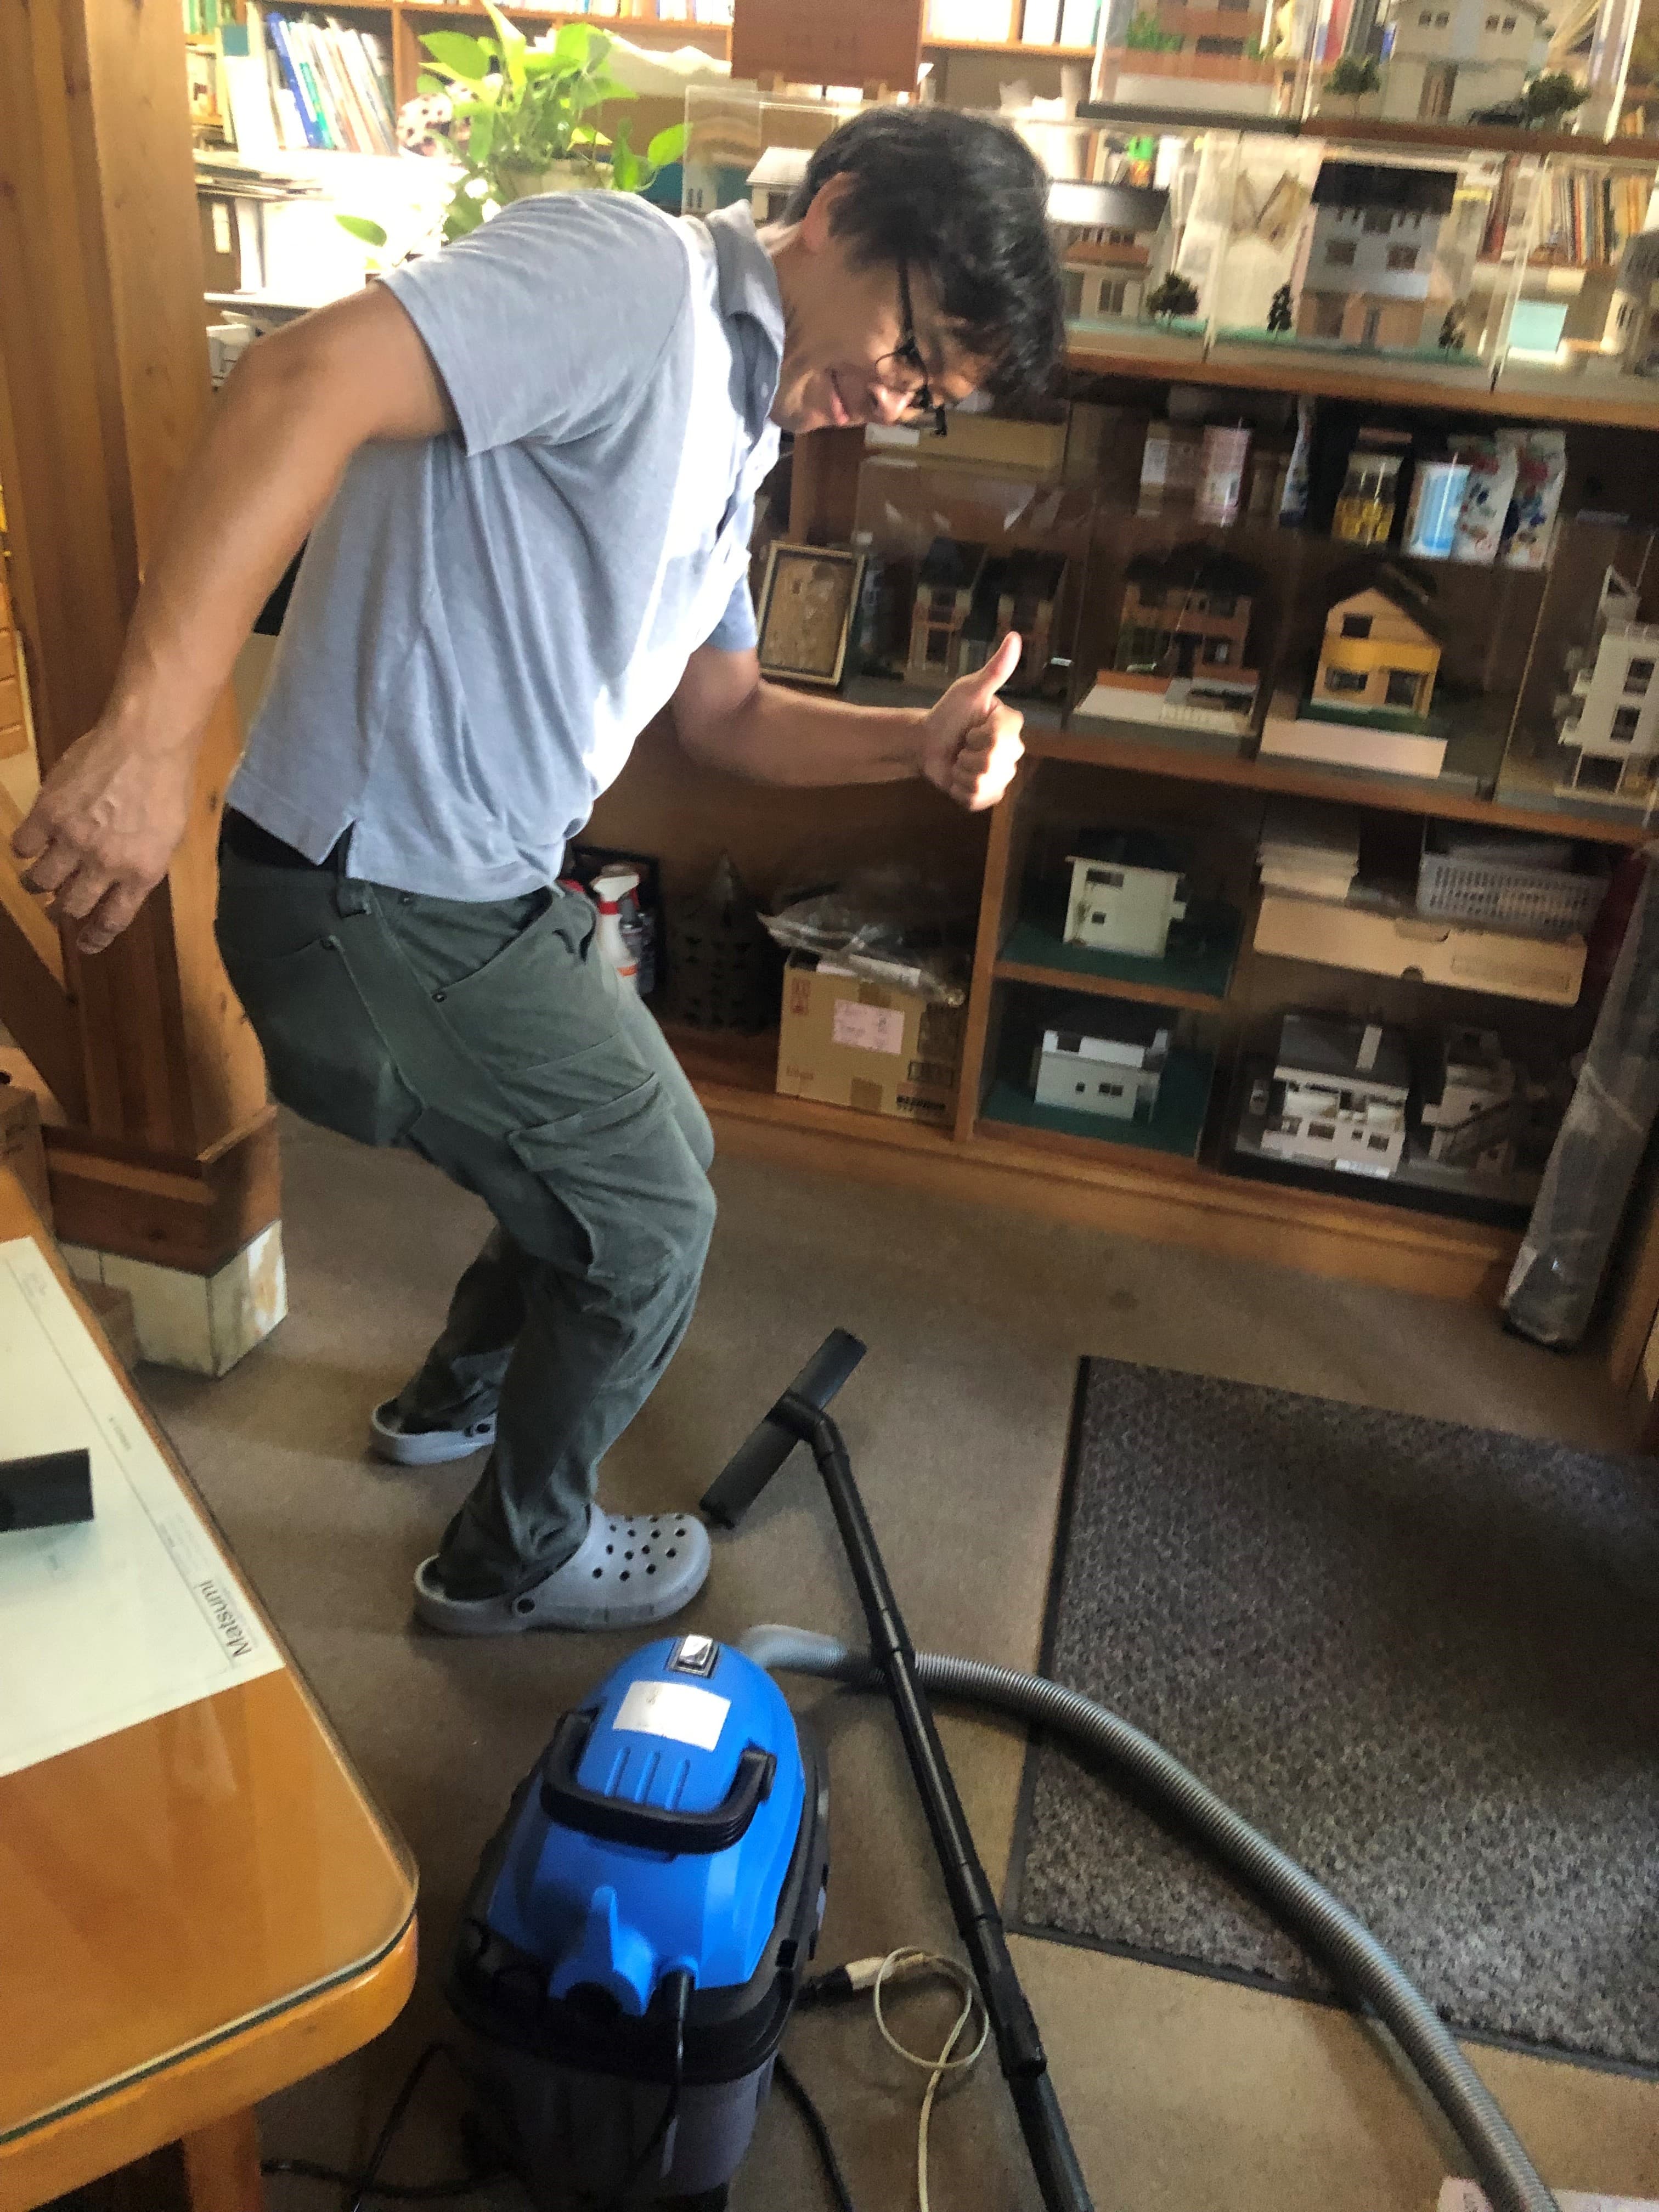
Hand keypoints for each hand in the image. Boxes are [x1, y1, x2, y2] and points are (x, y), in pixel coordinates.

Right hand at [11, 722, 195, 955]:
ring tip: (35, 882)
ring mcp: (73, 840)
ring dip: (36, 885)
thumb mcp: (166, 839)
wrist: (146, 742)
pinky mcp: (47, 813)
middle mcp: (104, 864)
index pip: (111, 921)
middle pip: (71, 906)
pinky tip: (30, 843)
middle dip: (62, 912)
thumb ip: (141, 868)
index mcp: (140, 874)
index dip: (95, 938)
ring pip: (40, 881)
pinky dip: (23, 849)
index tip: (85, 945)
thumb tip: (120, 888)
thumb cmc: (166, 786)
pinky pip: (22, 846)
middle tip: (55, 910)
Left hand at [919, 630, 1025, 811]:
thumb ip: (995, 669)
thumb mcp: (969, 690)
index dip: (979, 736)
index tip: (970, 728)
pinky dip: (960, 792)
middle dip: (967, 756)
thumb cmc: (947, 714)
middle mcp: (1013, 752)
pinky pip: (978, 800)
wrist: (926, 744)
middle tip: (961, 746)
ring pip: (984, 784)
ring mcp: (1003, 777)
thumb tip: (1015, 636)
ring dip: (962, 774)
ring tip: (958, 762)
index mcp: (1012, 727)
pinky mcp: (989, 797)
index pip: (1000, 740)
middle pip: (992, 764)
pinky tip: (957, 779)